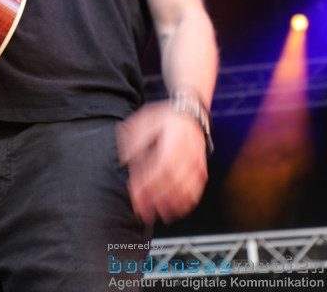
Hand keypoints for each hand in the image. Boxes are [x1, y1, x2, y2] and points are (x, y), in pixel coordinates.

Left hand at [117, 101, 208, 224]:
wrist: (189, 111)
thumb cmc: (164, 117)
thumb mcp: (144, 120)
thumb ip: (134, 140)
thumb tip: (125, 160)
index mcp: (172, 140)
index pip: (160, 167)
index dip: (148, 184)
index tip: (136, 196)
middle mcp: (187, 152)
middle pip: (172, 181)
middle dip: (156, 199)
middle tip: (143, 212)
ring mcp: (196, 162)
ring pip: (186, 188)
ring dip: (171, 205)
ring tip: (158, 215)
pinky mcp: (201, 169)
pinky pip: (196, 189)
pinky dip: (187, 202)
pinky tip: (177, 210)